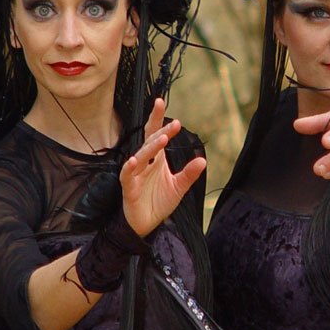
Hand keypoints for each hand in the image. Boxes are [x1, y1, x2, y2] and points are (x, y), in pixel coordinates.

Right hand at [120, 98, 205, 236]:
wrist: (146, 224)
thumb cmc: (159, 202)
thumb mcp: (179, 187)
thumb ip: (189, 174)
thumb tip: (202, 160)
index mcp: (156, 159)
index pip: (156, 135)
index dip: (159, 120)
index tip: (163, 105)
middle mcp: (145, 163)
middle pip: (149, 142)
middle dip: (158, 130)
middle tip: (172, 123)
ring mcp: (135, 174)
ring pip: (140, 157)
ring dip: (150, 148)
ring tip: (161, 140)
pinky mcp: (129, 189)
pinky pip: (127, 176)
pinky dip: (129, 168)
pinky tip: (133, 161)